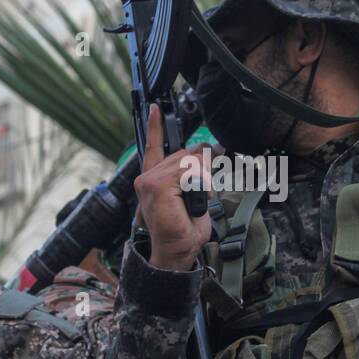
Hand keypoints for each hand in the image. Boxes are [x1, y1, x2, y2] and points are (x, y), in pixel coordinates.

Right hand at [134, 103, 211, 271]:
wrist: (177, 250)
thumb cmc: (184, 229)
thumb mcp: (195, 195)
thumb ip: (196, 173)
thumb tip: (210, 151)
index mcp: (154, 178)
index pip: (154, 146)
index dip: (155, 126)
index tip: (155, 108)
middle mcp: (148, 177)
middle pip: (186, 154)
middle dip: (202, 169)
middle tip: (200, 193)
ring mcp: (148, 181)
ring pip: (189, 163)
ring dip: (201, 182)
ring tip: (193, 202)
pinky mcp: (155, 187)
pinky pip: (187, 174)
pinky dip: (196, 187)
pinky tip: (189, 202)